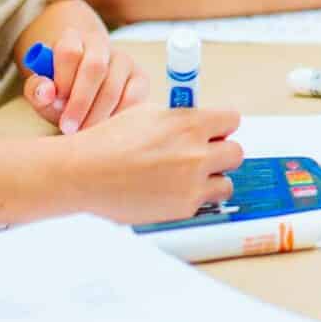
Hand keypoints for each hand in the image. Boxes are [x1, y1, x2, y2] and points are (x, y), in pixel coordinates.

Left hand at [25, 28, 147, 134]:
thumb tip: (46, 92)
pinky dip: (117, 117)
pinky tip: (104, 129)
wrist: (86, 92)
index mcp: (73, 39)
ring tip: (83, 133)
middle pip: (95, 66)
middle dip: (80, 101)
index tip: (55, 102)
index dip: (62, 79)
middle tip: (68, 128)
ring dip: (96, 115)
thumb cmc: (61, 92)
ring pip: (113, 86)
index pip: (69, 51)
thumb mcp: (43, 91)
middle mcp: (101, 44)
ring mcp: (124, 60)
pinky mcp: (141, 79)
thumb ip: (37, 90)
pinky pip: (133, 98)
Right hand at [60, 105, 247, 223]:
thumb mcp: (147, 114)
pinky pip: (204, 202)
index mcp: (189, 123)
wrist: (84, 173)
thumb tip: (197, 120)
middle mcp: (196, 152)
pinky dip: (193, 198)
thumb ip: (179, 118)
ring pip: (226, 183)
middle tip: (203, 156)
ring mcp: (192, 183)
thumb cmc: (108, 142)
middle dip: (221, 153)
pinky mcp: (184, 208)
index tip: (215, 131)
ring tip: (188, 178)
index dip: (222, 126)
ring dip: (212, 180)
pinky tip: (172, 191)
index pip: (233, 120)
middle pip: (236, 153)